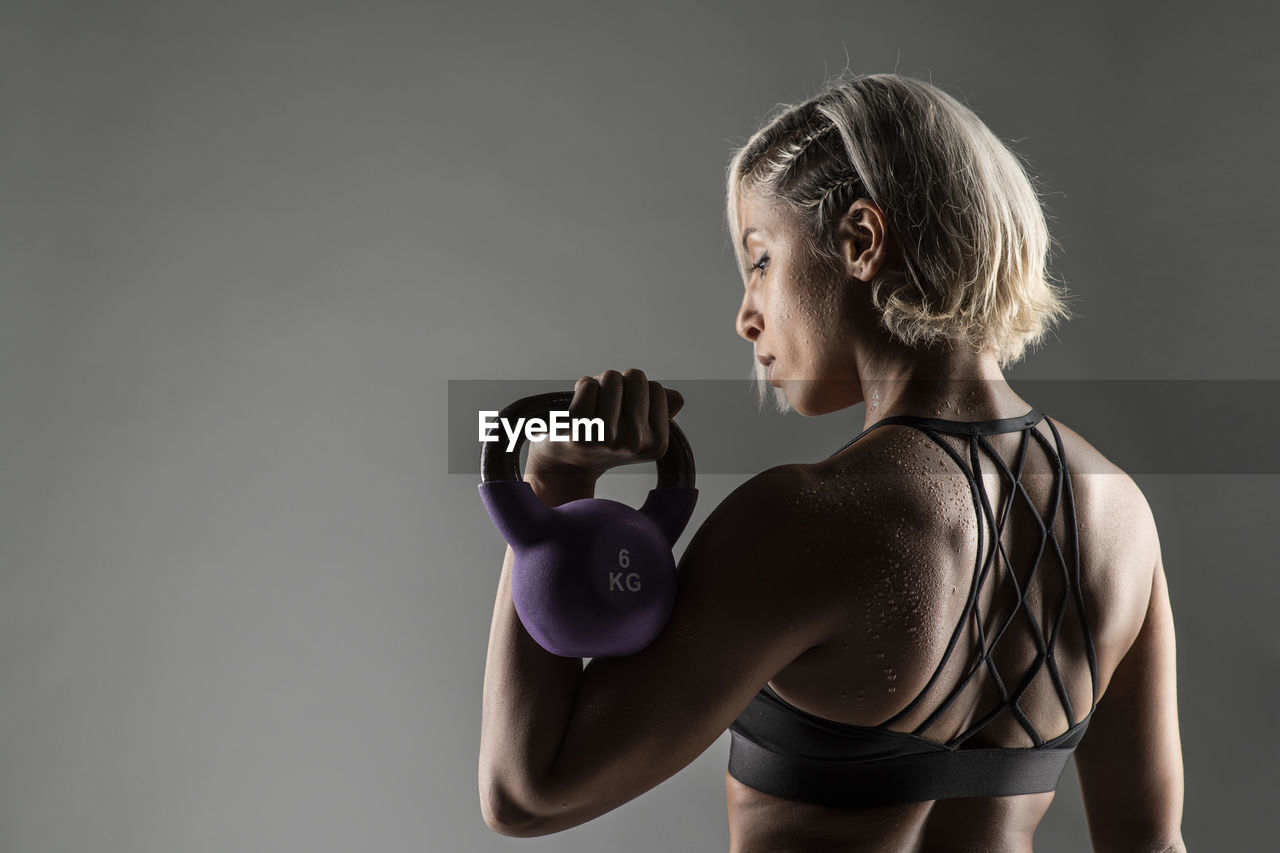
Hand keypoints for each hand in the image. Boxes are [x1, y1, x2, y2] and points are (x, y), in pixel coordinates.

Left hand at [524, 369, 683, 481]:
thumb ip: (661, 410)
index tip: (625, 410)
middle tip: (607, 404)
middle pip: (636, 377)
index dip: (638, 392)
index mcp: (657, 444)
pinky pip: (588, 385)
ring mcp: (607, 437)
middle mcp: (634, 443)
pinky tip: (578, 409)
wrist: (567, 465)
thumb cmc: (605, 439)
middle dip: (620, 383)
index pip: (656, 388)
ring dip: (600, 384)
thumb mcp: (639, 430)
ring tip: (593, 406)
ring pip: (612, 377)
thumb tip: (677, 399)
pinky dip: (582, 387)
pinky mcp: (580, 430)